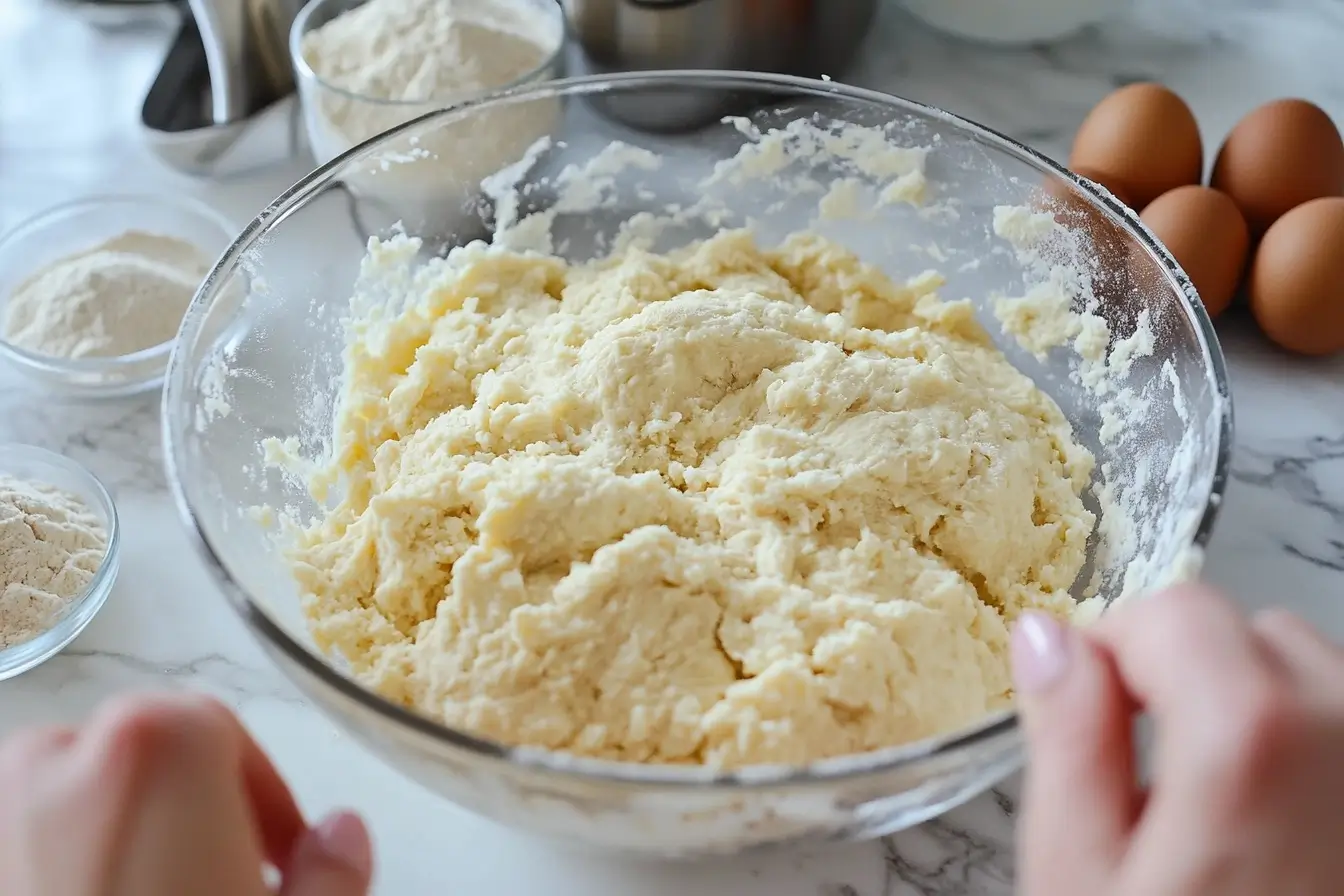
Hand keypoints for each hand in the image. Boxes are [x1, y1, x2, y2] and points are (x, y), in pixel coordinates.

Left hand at [0, 692, 372, 895]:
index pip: (217, 729)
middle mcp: (57, 759)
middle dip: (189, 809)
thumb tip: (341, 835)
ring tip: (167, 895)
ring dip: (122, 836)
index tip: (281, 855)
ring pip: (73, 799)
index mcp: (154, 746)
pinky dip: (60, 866)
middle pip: (142, 755)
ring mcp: (0, 811)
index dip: (261, 796)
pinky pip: (27, 840)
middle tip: (228, 878)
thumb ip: (334, 871)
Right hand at [1014, 584, 1343, 895]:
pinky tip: (1276, 821)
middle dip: (1188, 676)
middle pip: (1249, 630)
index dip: (1113, 650)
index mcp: (1250, 736)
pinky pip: (1343, 724)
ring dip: (1256, 709)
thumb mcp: (1080, 871)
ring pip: (1309, 674)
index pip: (1173, 609)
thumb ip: (1068, 739)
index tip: (1092, 716)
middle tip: (1151, 776)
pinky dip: (1307, 746)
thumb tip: (1047, 639)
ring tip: (1220, 805)